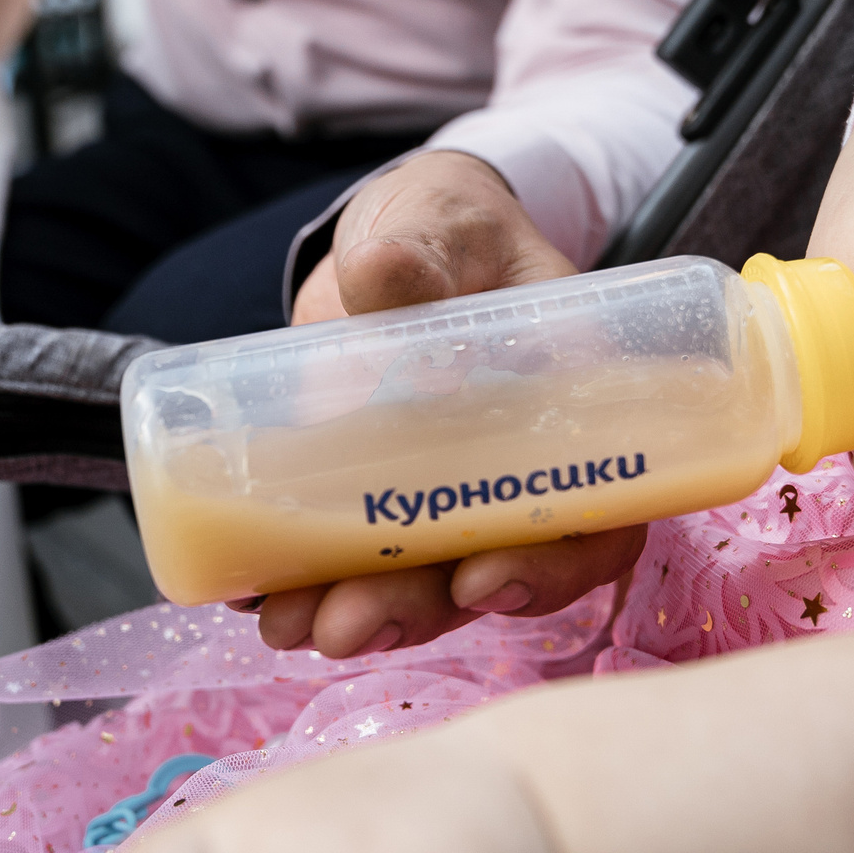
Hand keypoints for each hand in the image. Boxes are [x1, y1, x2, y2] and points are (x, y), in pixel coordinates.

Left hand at [259, 151, 647, 657]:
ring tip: (290, 629)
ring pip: (425, 583)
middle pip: (496, 570)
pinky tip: (257, 598)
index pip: (597, 516)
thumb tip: (384, 272)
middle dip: (421, 610)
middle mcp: (519, 471)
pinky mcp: (380, 500)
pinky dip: (311, 587)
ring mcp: (447, 492)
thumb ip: (421, 250)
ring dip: (363, 616)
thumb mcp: (443, 223)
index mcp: (573, 411)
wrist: (391, 240)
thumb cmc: (446, 227)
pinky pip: (358, 563)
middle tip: (347, 627)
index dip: (552, 567)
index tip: (479, 581)